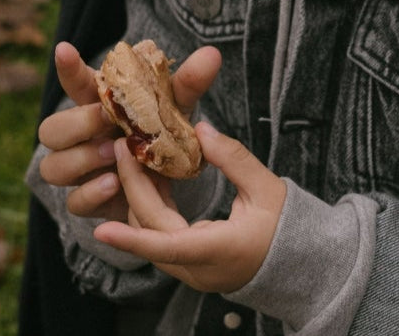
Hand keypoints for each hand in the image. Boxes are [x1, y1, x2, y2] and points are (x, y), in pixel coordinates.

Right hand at [38, 41, 221, 221]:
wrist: (167, 179)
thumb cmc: (161, 131)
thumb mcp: (175, 107)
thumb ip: (188, 84)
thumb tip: (212, 55)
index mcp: (97, 104)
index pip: (75, 82)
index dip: (68, 67)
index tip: (65, 49)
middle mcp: (80, 136)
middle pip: (50, 129)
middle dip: (75, 123)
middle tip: (104, 119)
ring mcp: (79, 170)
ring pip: (53, 166)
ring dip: (80, 159)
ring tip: (110, 154)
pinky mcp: (88, 199)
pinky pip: (73, 201)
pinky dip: (91, 192)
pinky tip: (114, 184)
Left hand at [94, 121, 286, 294]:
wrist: (297, 264)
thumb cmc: (286, 226)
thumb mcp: (266, 188)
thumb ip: (233, 158)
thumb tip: (201, 129)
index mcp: (218, 251)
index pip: (167, 247)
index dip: (131, 239)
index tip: (101, 228)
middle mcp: (198, 267)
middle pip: (152, 230)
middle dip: (132, 188)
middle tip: (122, 148)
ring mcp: (192, 270)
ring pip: (152, 235)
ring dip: (140, 197)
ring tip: (134, 156)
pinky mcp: (191, 265)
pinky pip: (161, 237)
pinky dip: (154, 207)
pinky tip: (155, 177)